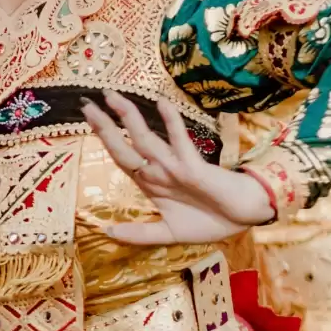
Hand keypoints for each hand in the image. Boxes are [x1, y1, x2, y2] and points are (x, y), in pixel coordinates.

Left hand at [81, 91, 275, 245]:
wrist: (244, 217)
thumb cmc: (211, 220)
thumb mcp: (170, 233)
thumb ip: (141, 233)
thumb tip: (108, 231)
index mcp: (151, 183)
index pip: (121, 157)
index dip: (104, 139)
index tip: (87, 118)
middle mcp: (159, 170)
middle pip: (125, 145)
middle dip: (105, 126)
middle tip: (86, 103)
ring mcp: (175, 166)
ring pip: (146, 140)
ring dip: (129, 118)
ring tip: (112, 96)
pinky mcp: (194, 166)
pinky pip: (180, 142)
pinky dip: (171, 123)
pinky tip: (161, 103)